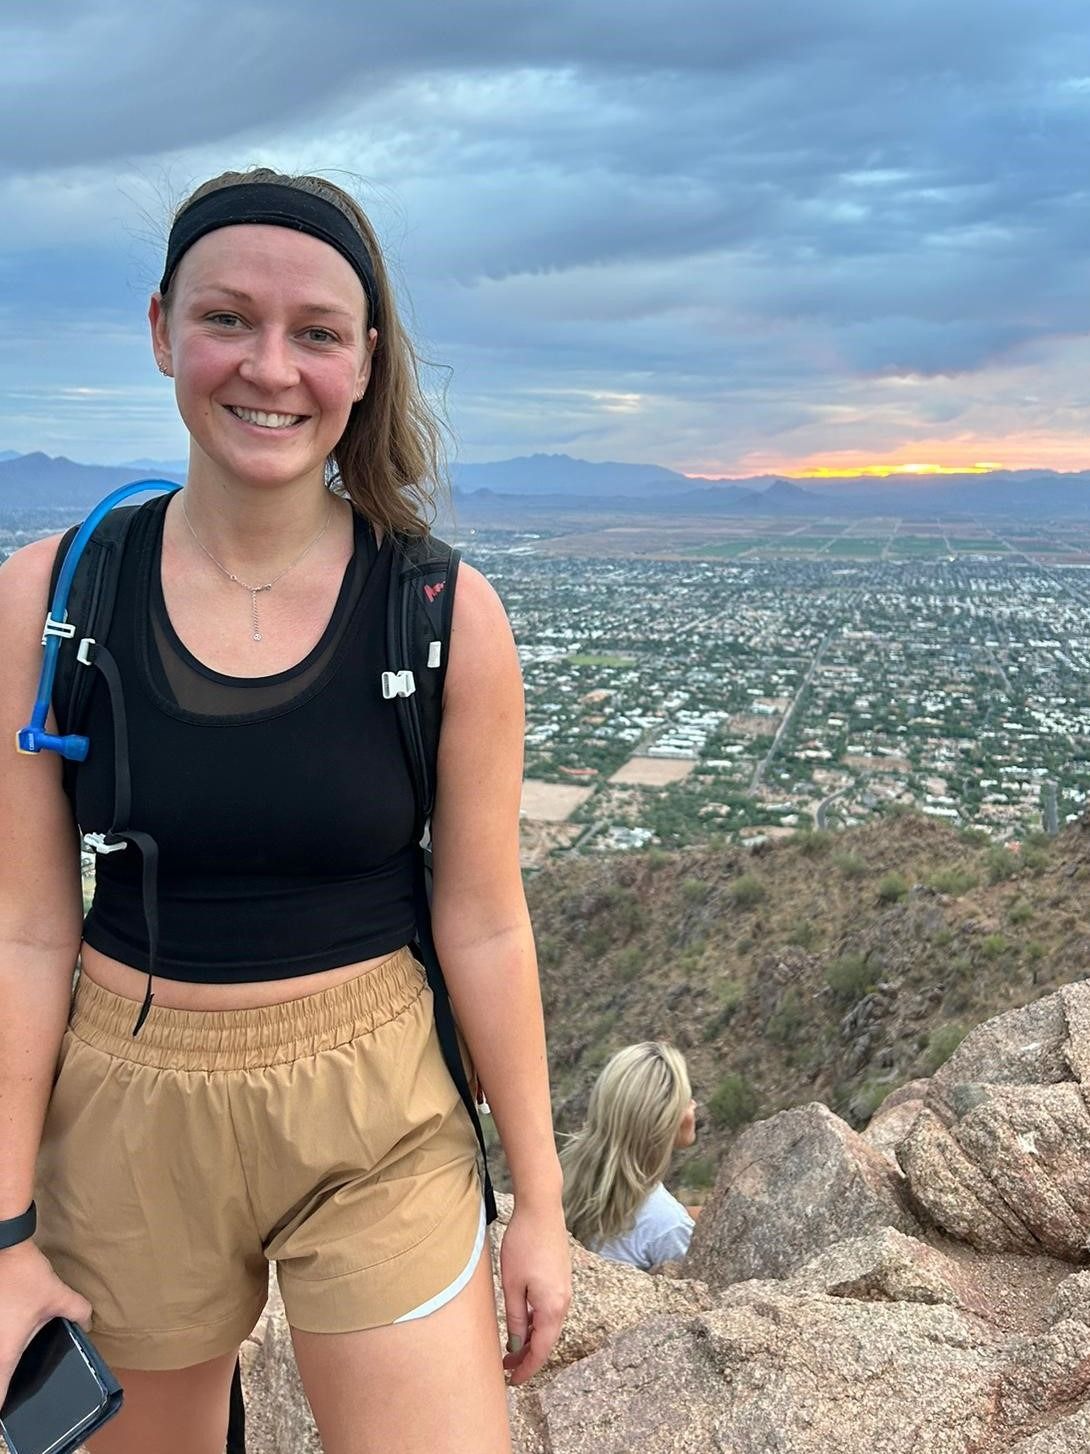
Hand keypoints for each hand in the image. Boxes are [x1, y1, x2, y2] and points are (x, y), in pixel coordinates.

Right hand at [0, 1241, 91, 1404]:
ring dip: (4, 1364)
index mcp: (2, 1355)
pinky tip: (13, 1337)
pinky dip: (2, 1345)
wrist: (1, 1246)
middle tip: (20, 1385)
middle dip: (5, 1385)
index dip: (4, 1410)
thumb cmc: (23, 1275)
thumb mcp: (57, 1295)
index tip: (17, 1412)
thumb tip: (89, 1322)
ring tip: (18, 1359)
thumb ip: (77, 1311)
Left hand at [499, 1199, 571, 1385]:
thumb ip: (514, 1317)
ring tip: (510, 1347)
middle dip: (527, 1356)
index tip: (513, 1381)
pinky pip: (549, 1310)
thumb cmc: (523, 1244)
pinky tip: (521, 1320)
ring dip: (531, 1339)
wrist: (541, 1209)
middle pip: (547, 1340)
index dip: (527, 1369)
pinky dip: (536, 1322)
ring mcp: (564, 1290)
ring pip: (548, 1325)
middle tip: (506, 1368)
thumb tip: (515, 1345)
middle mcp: (563, 1302)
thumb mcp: (512, 1285)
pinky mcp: (560, 1279)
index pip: (541, 1350)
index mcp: (552, 1308)